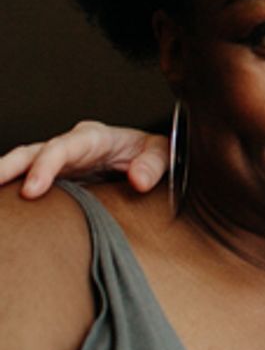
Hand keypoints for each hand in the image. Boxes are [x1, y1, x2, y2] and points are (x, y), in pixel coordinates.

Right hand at [0, 121, 169, 198]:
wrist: (149, 159)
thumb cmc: (152, 154)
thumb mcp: (163, 154)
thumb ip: (154, 164)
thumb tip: (139, 180)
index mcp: (93, 138)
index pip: (63, 147)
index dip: (45, 166)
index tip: (32, 190)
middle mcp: (69, 147)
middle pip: (32, 153)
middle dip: (9, 168)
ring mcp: (58, 164)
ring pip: (23, 166)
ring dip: (5, 177)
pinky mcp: (55, 180)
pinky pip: (28, 183)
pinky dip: (12, 192)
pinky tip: (4, 211)